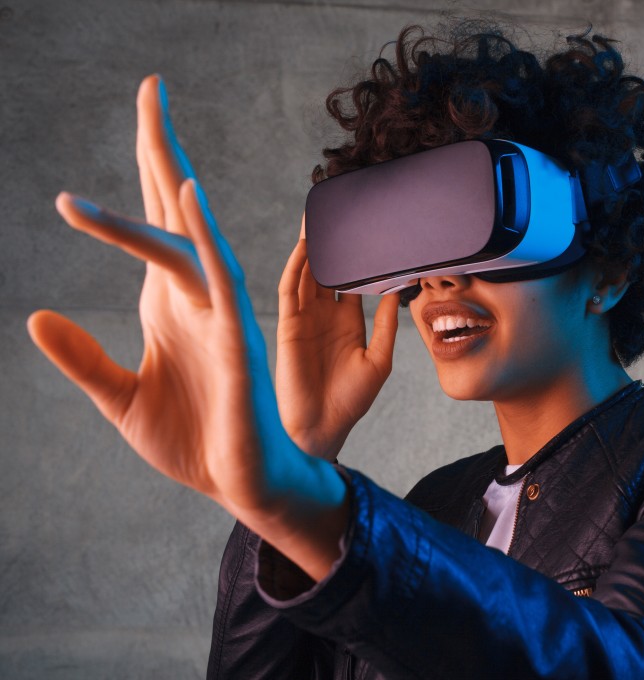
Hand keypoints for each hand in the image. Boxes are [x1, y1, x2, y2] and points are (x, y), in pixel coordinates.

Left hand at [27, 76, 346, 578]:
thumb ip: (82, 357)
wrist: (240, 483)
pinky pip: (220, 278)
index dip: (143, 172)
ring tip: (155, 129)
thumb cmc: (192, 441)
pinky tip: (187, 197)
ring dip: (171, 182)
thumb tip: (35, 316)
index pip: (151, 224)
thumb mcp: (118, 398)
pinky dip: (204, 236)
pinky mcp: (235, 340)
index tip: (139, 120)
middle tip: (152, 86)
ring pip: (192, 237)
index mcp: (170, 302)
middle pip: (175, 209)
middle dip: (160, 146)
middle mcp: (197, 295)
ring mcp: (219, 313)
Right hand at [275, 236, 398, 459]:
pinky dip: (296, 268)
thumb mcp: (379, 360)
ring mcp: (304, 318)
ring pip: (306, 273)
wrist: (322, 428)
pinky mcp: (288, 326)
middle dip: (330, 242)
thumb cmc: (350, 401)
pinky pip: (290, 291)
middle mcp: (324, 315)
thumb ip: (387, 326)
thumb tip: (400, 293)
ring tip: (317, 218)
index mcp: (348, 321)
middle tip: (337, 210)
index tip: (370, 230)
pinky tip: (304, 249)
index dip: (358, 256)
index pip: (352, 279)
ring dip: (310, 247)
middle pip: (326, 268)